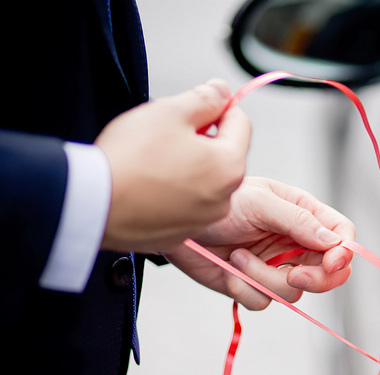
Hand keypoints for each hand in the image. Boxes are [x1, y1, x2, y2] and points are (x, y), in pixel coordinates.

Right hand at [96, 80, 250, 252]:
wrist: (94, 202)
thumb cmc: (131, 158)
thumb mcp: (170, 111)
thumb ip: (205, 98)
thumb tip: (221, 91)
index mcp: (230, 166)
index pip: (240, 123)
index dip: (219, 107)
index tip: (197, 105)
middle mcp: (224, 199)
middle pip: (222, 154)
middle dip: (200, 139)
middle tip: (166, 134)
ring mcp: (202, 220)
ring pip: (203, 181)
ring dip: (186, 167)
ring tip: (152, 161)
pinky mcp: (179, 234)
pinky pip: (183, 205)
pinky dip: (171, 192)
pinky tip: (146, 185)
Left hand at [162, 177, 354, 309]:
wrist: (175, 221)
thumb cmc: (218, 201)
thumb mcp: (259, 202)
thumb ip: (298, 221)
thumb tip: (333, 242)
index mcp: (304, 215)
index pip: (342, 236)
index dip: (344, 252)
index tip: (331, 262)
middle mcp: (295, 243)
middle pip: (330, 274)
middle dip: (315, 279)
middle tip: (293, 275)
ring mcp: (276, 267)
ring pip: (294, 292)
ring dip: (264, 278)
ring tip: (238, 256)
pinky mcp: (253, 286)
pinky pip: (264, 301)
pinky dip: (245, 288)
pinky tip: (228, 269)